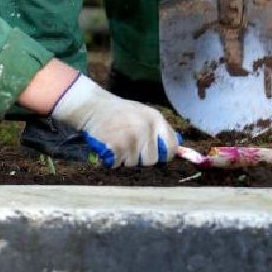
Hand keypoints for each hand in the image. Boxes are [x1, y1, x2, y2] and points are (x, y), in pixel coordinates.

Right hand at [49, 74, 176, 166]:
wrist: (92, 106)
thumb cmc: (119, 113)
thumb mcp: (143, 114)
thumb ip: (159, 130)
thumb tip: (178, 150)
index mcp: (156, 119)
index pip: (172, 147)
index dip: (164, 155)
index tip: (156, 156)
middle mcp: (146, 128)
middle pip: (152, 160)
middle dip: (141, 159)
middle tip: (129, 148)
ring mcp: (131, 137)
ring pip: (134, 164)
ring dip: (124, 159)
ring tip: (117, 143)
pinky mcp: (116, 146)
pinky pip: (118, 164)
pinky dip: (112, 160)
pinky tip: (109, 147)